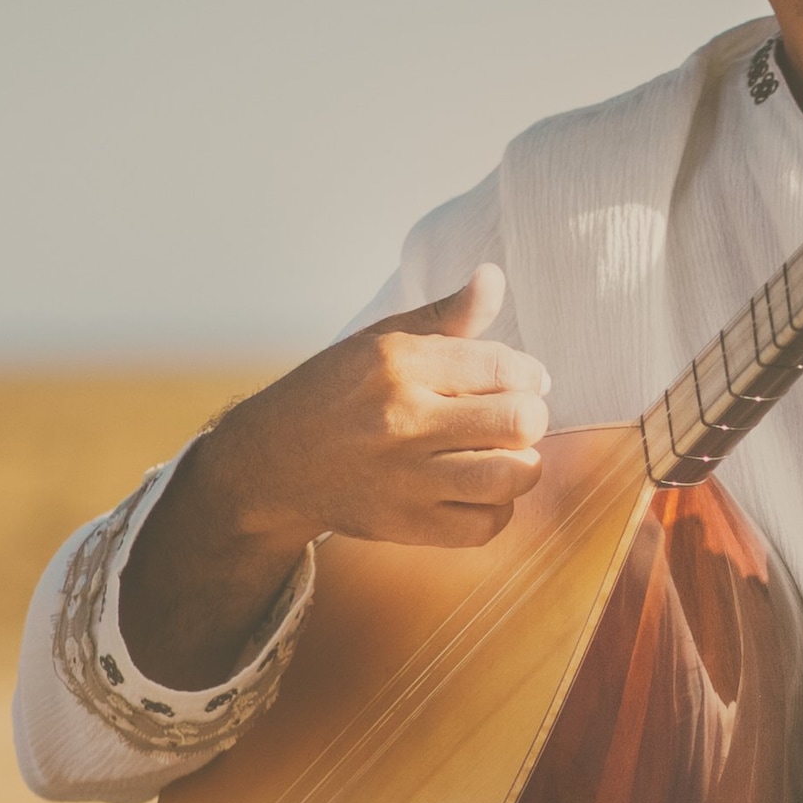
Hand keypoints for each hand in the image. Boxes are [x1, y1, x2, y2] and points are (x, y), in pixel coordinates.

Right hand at [119, 266, 549, 686]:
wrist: (271, 466)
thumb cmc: (333, 394)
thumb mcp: (378, 342)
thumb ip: (444, 315)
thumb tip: (492, 277)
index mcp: (398, 364)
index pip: (504, 366)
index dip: (528, 374)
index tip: (520, 381)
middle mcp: (403, 420)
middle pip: (520, 421)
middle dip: (531, 417)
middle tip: (514, 418)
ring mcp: (405, 479)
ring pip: (513, 476)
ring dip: (522, 464)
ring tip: (503, 454)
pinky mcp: (406, 526)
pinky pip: (487, 525)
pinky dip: (496, 508)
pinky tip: (478, 489)